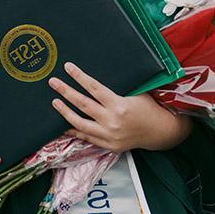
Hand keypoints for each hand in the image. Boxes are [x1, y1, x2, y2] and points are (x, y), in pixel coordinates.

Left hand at [49, 63, 191, 152]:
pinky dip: (73, 130)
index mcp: (119, 105)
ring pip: (80, 123)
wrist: (161, 132)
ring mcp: (109, 136)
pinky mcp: (108, 145)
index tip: (68, 67)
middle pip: (82, 104)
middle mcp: (112, 121)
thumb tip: (96, 76)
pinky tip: (62, 124)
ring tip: (54, 102)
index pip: (93, 88)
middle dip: (66, 92)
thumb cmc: (149, 108)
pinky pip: (86, 137)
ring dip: (65, 112)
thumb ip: (116, 88)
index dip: (79, 77)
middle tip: (53, 82)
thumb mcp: (136, 93)